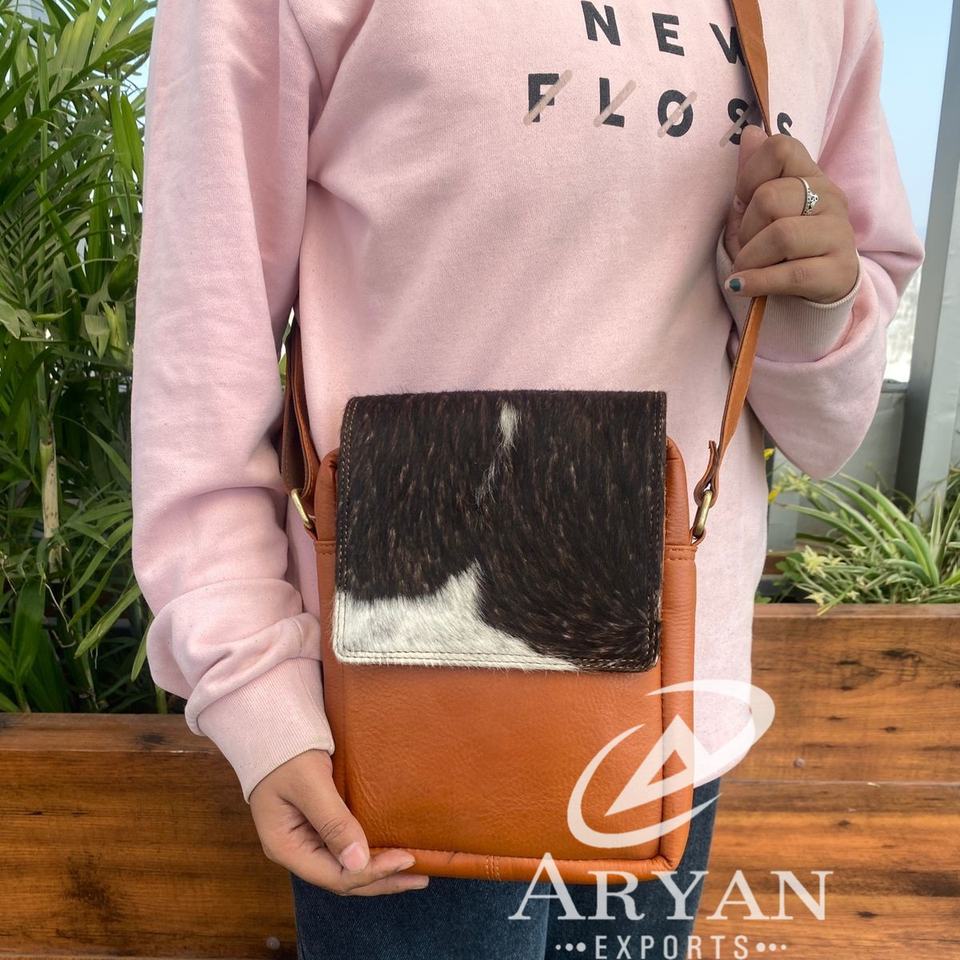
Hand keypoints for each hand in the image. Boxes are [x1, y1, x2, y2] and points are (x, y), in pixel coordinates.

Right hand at [249, 748, 428, 894]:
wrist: (274, 725)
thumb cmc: (288, 752)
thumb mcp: (310, 783)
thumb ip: (333, 821)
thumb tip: (359, 863)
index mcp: (286, 847)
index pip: (334, 876)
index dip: (372, 873)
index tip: (405, 860)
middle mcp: (297, 849)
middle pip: (343, 877)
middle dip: (381, 880)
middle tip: (419, 877)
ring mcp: (307, 838)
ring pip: (346, 866)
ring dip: (378, 870)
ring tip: (412, 871)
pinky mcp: (318, 824)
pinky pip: (346, 846)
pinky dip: (369, 851)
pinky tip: (390, 850)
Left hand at [722, 125, 859, 303]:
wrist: (817, 290)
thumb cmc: (779, 249)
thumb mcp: (758, 212)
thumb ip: (753, 174)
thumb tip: (750, 133)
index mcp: (811, 175)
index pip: (780, 148)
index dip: (749, 175)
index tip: (742, 202)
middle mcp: (830, 197)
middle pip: (770, 198)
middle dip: (745, 228)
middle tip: (746, 247)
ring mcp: (839, 233)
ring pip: (781, 235)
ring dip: (750, 258)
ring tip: (747, 269)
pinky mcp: (839, 270)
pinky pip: (791, 273)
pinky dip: (757, 282)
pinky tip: (741, 286)